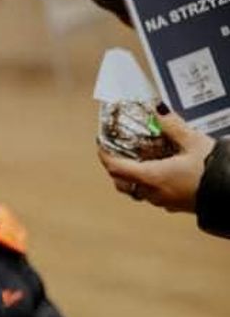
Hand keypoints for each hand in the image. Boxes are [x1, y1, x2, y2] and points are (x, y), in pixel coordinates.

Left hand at [98, 111, 214, 211]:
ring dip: (132, 177)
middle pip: (122, 182)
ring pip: (136, 191)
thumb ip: (172, 125)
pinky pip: (152, 195)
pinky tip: (159, 173)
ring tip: (137, 161)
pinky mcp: (176, 206)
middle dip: (116, 168)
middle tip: (116, 152)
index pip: (116, 168)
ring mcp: (164, 202)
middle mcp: (153, 193)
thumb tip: (157, 110)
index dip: (105, 155)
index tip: (101, 144)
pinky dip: (147, 184)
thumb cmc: (215, 170)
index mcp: (151, 177)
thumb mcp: (194, 141)